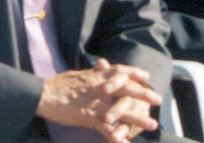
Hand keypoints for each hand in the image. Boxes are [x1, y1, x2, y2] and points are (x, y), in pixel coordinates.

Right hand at [36, 58, 161, 141]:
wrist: (44, 94)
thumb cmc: (58, 85)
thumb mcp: (79, 75)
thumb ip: (93, 73)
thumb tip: (100, 67)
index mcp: (98, 76)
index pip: (121, 71)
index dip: (135, 73)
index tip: (146, 77)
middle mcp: (101, 87)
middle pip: (128, 89)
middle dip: (145, 95)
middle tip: (158, 99)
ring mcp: (98, 103)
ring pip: (123, 110)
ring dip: (139, 119)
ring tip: (151, 124)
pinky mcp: (90, 117)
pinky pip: (108, 129)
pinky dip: (117, 137)